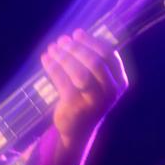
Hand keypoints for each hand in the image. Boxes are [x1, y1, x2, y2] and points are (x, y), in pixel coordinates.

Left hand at [41, 28, 127, 148]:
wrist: (78, 130)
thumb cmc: (87, 98)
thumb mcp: (98, 81)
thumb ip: (94, 61)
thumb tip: (76, 36)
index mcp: (120, 81)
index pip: (109, 55)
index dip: (92, 42)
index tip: (76, 34)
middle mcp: (111, 92)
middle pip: (95, 63)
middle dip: (76, 48)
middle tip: (62, 40)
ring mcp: (95, 101)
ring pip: (79, 73)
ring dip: (63, 57)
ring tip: (52, 48)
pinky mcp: (77, 107)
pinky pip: (63, 82)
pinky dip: (53, 67)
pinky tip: (45, 58)